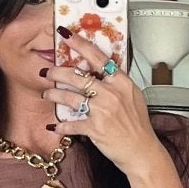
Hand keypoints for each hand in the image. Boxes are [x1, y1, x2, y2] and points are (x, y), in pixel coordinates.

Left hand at [47, 26, 166, 179]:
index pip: (98, 57)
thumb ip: (117, 83)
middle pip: (77, 76)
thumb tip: (103, 71)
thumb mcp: (133, 97)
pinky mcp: (95, 129)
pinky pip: (71, 124)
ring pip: (70, 97)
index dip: (79, 44)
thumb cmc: (138, 126)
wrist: (142, 152)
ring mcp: (103, 111)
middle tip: (47, 72)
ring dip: (54, 95)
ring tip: (46, 95)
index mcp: (121, 83)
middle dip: (57, 72)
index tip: (65, 35)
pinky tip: (54, 125)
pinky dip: (61, 126)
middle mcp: (111, 94)